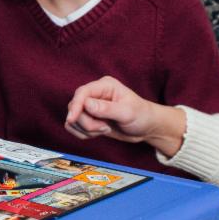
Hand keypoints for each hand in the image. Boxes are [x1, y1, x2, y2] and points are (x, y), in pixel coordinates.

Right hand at [64, 76, 187, 156]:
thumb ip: (107, 108)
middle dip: (87, 123)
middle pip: (75, 107)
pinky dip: (84, 134)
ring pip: (73, 119)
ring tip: (105, 129)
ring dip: (87, 130)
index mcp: (105, 86)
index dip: (76, 106)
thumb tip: (87, 104)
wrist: (146, 128)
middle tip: (105, 128)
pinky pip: (74, 127)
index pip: (82, 92)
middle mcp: (95, 94)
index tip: (72, 119)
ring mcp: (90, 107)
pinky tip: (99, 133)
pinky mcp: (89, 118)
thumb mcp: (127, 112)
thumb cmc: (141, 115)